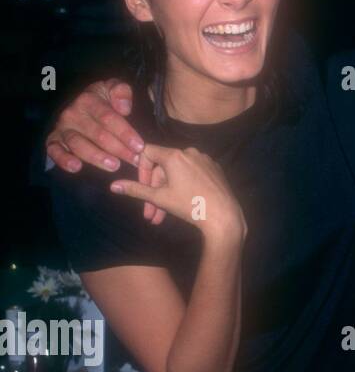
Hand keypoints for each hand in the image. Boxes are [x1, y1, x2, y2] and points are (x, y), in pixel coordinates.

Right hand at [46, 79, 169, 224]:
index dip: (125, 133)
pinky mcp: (53, 140)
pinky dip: (63, 159)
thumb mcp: (113, 88)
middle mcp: (72, 114)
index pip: (108, 118)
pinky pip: (54, 151)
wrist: (82, 103)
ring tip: (114, 165)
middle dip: (118, 149)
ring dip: (97, 157)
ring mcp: (62, 128)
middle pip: (97, 134)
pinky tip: (76, 167)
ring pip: (78, 145)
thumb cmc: (103, 99)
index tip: (139, 146)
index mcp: (88, 100)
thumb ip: (121, 91)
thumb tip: (124, 108)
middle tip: (134, 159)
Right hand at [110, 144, 244, 240]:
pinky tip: (179, 207)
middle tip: (149, 214)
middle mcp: (190, 153)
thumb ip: (135, 189)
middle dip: (153, 192)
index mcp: (175, 155)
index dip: (140, 169)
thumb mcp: (159, 198)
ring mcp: (204, 160)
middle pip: (163, 168)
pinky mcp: (214, 170)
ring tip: (159, 219)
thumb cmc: (189, 205)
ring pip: (177, 175)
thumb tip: (113, 186)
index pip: (148, 152)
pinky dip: (182, 189)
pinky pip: (192, 175)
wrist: (223, 216)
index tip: (141, 188)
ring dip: (166, 195)